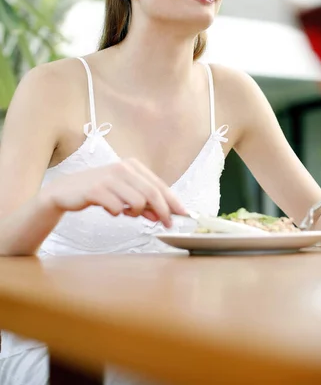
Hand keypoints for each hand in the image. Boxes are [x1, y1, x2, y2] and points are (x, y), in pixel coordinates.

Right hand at [40, 159, 186, 227]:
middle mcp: (123, 168)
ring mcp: (109, 178)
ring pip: (137, 202)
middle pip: (152, 193)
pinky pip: (117, 208)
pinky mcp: (96, 190)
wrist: (66, 191)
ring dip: (134, 213)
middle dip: (163, 211)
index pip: (159, 185)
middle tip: (166, 224)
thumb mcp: (124, 193)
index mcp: (132, 165)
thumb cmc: (100, 191)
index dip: (173, 201)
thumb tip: (162, 215)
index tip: (184, 214)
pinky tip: (109, 209)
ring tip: (124, 212)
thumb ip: (144, 201)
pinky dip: (116, 213)